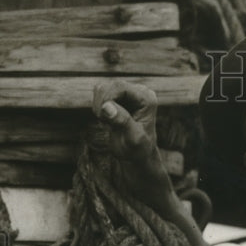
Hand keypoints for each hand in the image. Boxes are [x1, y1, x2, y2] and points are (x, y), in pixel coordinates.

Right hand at [92, 79, 173, 214]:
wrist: (137, 160)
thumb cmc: (138, 153)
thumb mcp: (132, 139)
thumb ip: (122, 121)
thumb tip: (107, 107)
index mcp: (147, 98)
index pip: (119, 86)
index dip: (106, 98)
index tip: (102, 116)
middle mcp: (139, 92)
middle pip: (109, 85)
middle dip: (101, 102)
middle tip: (103, 122)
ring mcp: (129, 95)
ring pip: (102, 89)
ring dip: (98, 105)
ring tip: (106, 123)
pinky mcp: (119, 99)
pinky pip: (100, 95)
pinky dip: (98, 107)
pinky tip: (106, 120)